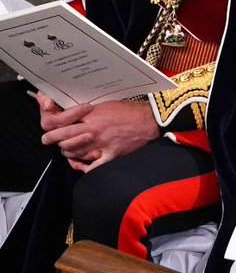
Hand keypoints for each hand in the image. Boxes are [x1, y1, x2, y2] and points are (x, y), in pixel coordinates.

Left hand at [39, 94, 159, 171]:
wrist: (149, 120)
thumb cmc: (129, 110)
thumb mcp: (105, 105)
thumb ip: (87, 113)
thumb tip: (73, 116)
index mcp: (90, 117)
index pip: (61, 125)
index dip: (51, 130)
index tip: (48, 132)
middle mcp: (93, 132)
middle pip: (64, 140)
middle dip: (54, 141)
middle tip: (50, 141)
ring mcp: (101, 145)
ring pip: (74, 154)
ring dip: (68, 152)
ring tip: (68, 150)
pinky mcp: (111, 155)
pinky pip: (92, 167)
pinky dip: (84, 168)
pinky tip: (81, 164)